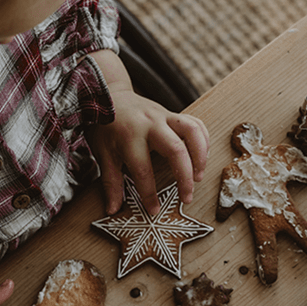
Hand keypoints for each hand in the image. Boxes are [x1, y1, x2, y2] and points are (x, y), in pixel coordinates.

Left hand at [87, 50, 208, 213]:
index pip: (142, 170)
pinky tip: (201, 158)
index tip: (154, 210)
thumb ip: (111, 183)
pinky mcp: (173, 112)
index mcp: (129, 136)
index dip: (149, 193)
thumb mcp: (103, 154)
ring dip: (200, 156)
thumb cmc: (105, 128)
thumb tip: (112, 210)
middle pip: (175, 150)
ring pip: (192, 132)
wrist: (109, 94)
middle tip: (187, 198)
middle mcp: (149, 124)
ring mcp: (164, 116)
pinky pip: (195, 123)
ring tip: (199, 177)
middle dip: (185, 177)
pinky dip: (203, 140)